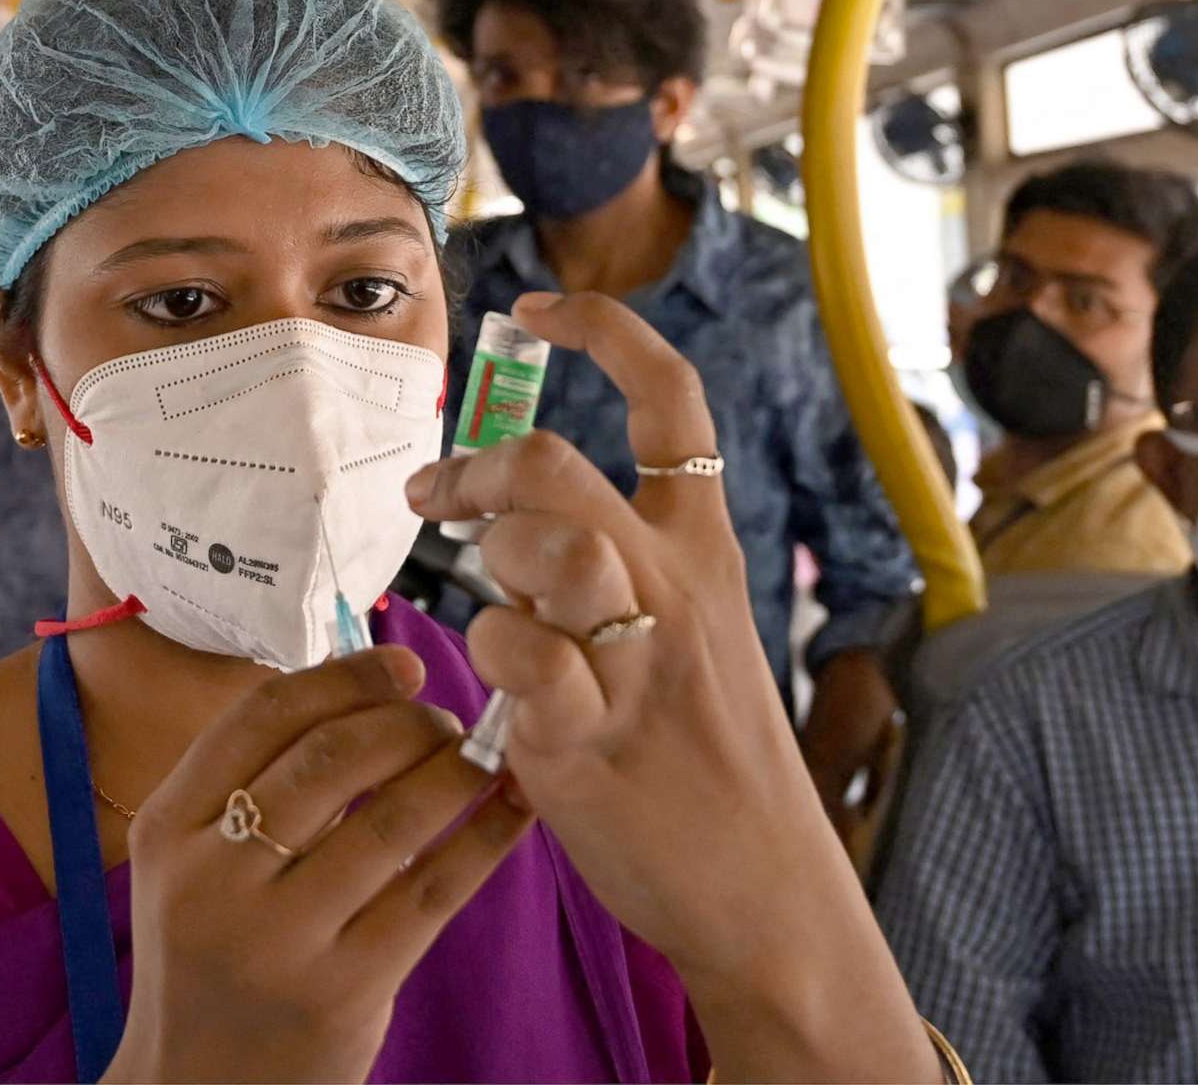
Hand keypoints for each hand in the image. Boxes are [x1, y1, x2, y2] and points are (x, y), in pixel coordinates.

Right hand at [108, 647, 532, 1083]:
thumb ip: (248, 785)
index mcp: (169, 828)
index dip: (344, 676)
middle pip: (332, 756)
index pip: (262, 717)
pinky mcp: (345, 989)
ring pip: (391, 818)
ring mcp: (281, 938)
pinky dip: (484, 836)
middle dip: (406, 721)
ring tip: (478, 757)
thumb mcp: (189, 865)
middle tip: (443, 718)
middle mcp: (215, 878)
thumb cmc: (208, 959)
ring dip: (452, 770)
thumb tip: (360, 695)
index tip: (400, 665)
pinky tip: (513, 807)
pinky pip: (434, 891)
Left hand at [404, 290, 934, 1080]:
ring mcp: (634, 659)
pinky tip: (509, 692)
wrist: (764, 887)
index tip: (537, 310)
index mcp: (703, 553)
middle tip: (432, 497)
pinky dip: (495, 656)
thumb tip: (518, 510)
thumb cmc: (709, 757)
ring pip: (538, 546)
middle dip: (474, 467)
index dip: (604, 331)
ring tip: (489, 600)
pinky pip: (515, 654)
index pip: (671, 401)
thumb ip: (621, 565)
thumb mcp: (695, 635)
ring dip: (488, 561)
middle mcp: (676, 588)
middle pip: (556, 467)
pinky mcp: (588, 733)